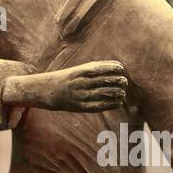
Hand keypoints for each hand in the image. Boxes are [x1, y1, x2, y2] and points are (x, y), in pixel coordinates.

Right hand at [2, 60, 127, 111]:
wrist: (47, 91)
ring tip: (122, 92)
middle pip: (106, 81)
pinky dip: (111, 104)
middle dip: (119, 82)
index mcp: (82, 70)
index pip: (104, 68)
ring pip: (105, 94)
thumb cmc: (68, 78)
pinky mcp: (81, 106)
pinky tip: (117, 102)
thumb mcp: (81, 68)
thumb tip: (118, 66)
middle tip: (124, 83)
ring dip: (117, 93)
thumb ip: (98, 67)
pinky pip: (99, 106)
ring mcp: (81, 95)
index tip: (121, 70)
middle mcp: (82, 82)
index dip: (115, 69)